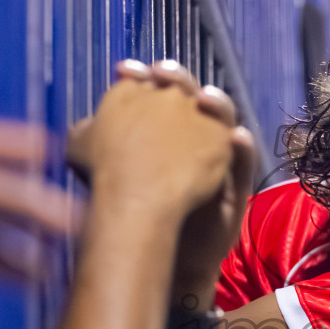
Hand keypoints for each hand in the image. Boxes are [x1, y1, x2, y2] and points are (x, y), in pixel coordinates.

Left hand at [69, 61, 256, 301]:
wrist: (166, 258)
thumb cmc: (142, 214)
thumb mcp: (118, 176)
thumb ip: (105, 150)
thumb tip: (85, 126)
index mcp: (164, 129)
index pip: (155, 93)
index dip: (142, 79)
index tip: (123, 69)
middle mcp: (193, 136)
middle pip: (190, 97)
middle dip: (178, 81)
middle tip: (162, 73)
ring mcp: (218, 158)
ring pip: (223, 122)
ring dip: (217, 106)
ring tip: (204, 99)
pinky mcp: (235, 184)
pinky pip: (244, 163)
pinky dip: (243, 148)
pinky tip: (237, 137)